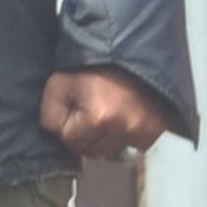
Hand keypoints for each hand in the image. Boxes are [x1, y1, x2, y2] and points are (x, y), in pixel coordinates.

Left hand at [42, 67, 170, 161]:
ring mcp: (143, 132)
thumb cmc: (88, 69)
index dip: (68, 126)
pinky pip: (132, 147)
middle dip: (86, 136)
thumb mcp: (58, 86)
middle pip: (93, 151)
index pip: (72, 142)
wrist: (126, 53)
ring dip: (105, 140)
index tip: (75, 109)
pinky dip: (124, 138)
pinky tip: (121, 120)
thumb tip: (61, 139)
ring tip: (105, 116)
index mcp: (99, 118)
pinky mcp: (155, 132)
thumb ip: (50, 117)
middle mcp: (125, 129)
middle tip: (89, 112)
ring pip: (112, 153)